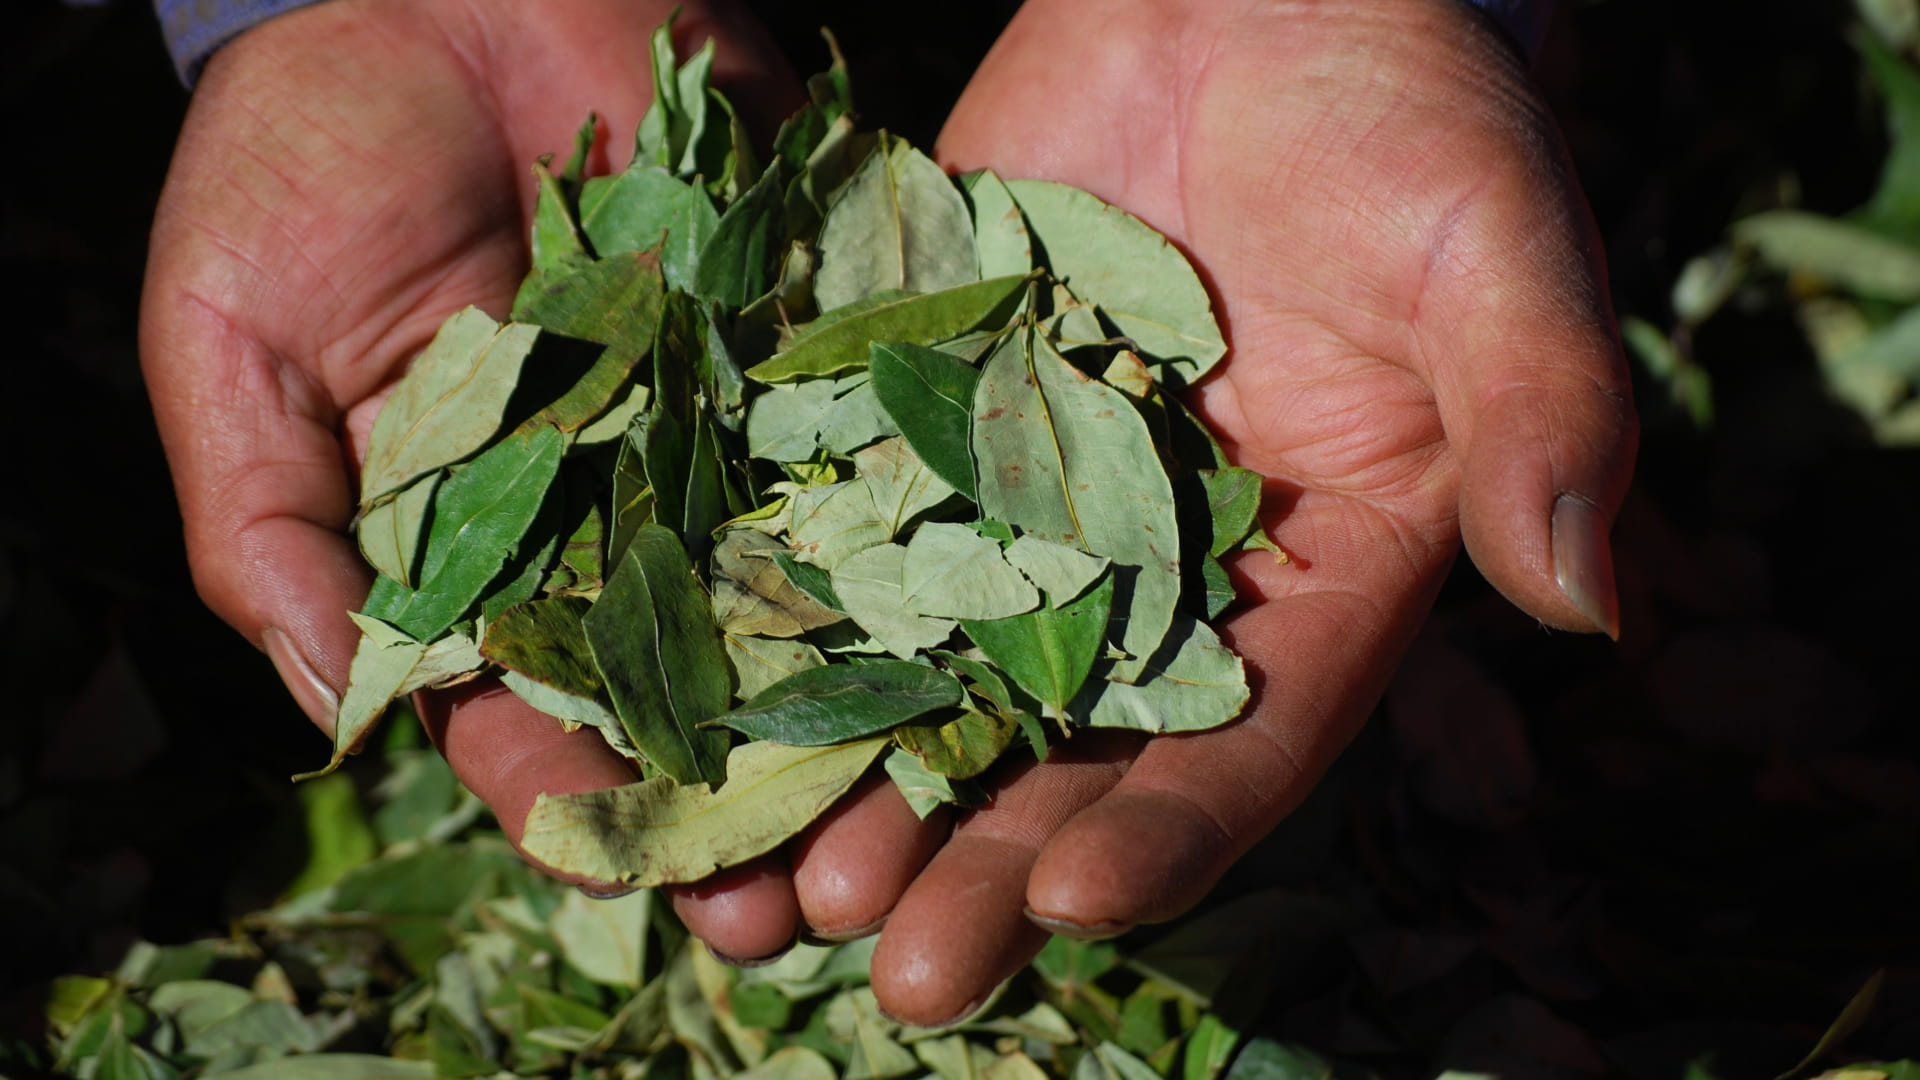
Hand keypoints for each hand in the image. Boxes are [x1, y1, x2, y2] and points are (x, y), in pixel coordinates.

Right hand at [138, 0, 904, 959]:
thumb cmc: (307, 161)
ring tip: (900, 808)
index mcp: (475, 547)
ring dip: (845, 705)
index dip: (570, 795)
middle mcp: (614, 514)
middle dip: (733, 790)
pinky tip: (970, 619)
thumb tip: (340, 709)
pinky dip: (914, 527)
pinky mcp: (808, 349)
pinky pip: (866, 447)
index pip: (522, 705)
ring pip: (795, 596)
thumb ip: (277, 530)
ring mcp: (723, 437)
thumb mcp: (237, 347)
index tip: (628, 876)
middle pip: (685, 684)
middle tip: (794, 899)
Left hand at [845, 0, 1636, 1023]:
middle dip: (987, 861)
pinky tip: (706, 706)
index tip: (1078, 902)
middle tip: (902, 975)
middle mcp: (1167, 570)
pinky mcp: (923, 414)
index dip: (1172, 826)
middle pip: (1075, 745)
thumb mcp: (1490, 250)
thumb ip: (1542, 414)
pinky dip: (782, 620)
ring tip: (778, 890)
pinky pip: (846, 530)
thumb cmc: (1405, 110)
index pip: (1252, 733)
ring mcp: (1032, 500)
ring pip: (938, 670)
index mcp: (1321, 573)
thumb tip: (1587, 598)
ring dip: (866, 784)